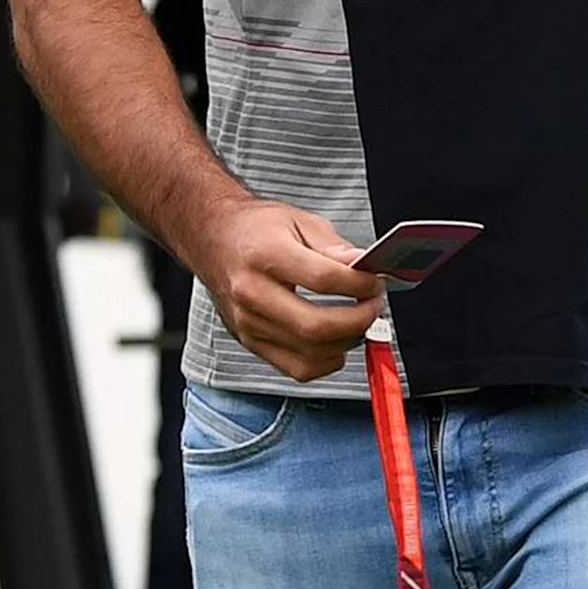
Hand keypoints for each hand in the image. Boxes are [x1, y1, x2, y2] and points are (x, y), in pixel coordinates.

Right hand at [189, 198, 383, 381]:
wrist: (212, 238)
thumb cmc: (256, 227)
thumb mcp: (298, 220)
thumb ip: (334, 246)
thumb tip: (364, 267)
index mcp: (264, 255)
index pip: (323, 280)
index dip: (359, 284)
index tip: (375, 281)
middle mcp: (251, 293)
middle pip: (316, 326)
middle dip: (359, 320)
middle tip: (374, 305)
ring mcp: (248, 323)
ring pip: (310, 353)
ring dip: (347, 341)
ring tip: (359, 320)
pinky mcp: (249, 342)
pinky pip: (296, 368)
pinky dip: (326, 361)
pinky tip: (337, 341)